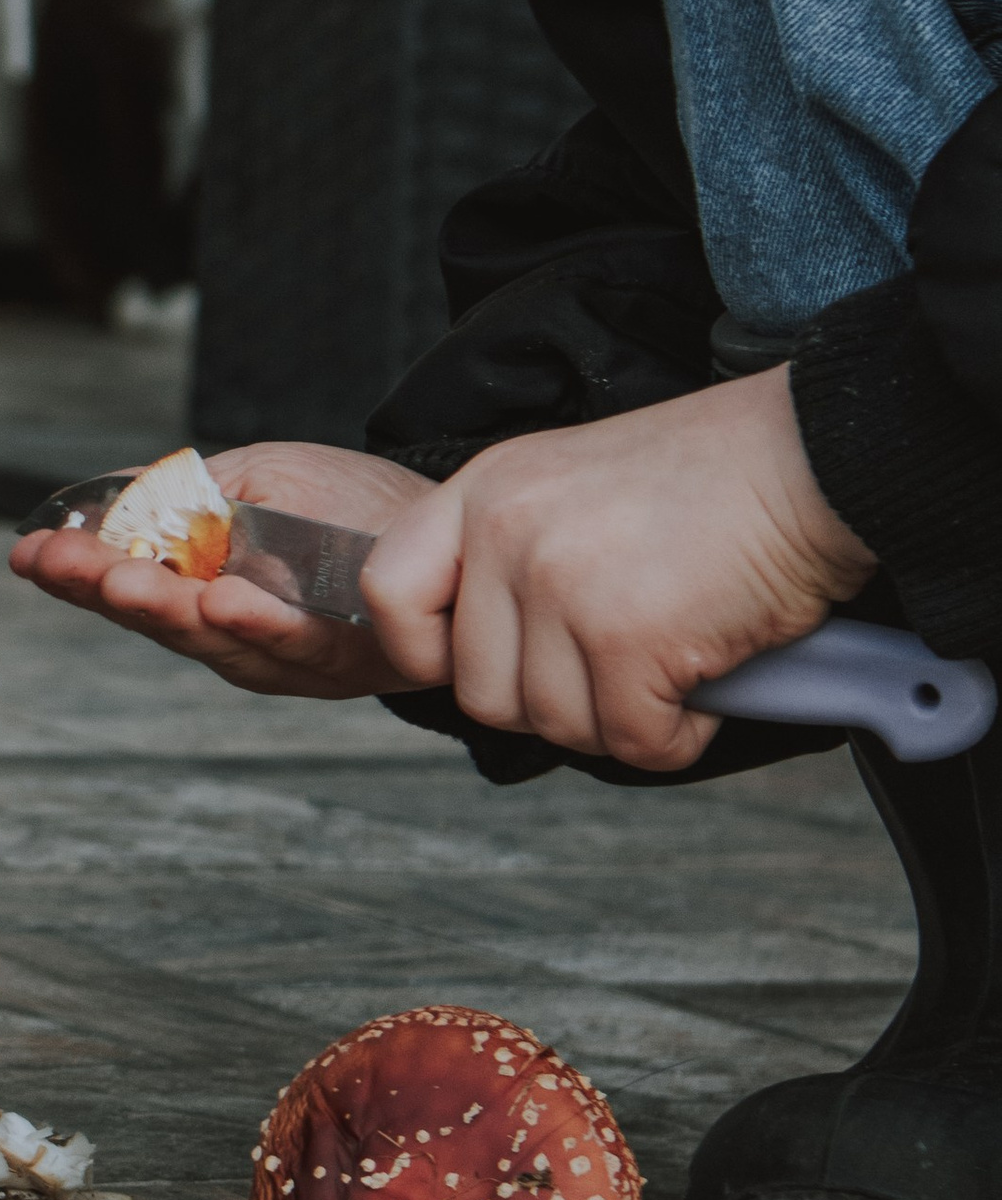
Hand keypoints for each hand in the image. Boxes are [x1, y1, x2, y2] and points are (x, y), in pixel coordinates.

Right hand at [10, 439, 434, 699]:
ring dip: (172, 612)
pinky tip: (225, 601)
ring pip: (217, 642)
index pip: (126, 584)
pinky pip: (299, 647)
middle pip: (160, 620)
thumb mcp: (258, 476)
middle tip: (65, 566)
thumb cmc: (351, 504)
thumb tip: (102, 497)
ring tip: (128, 584)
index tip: (27, 552)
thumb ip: (186, 492)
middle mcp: (237, 631)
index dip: (74, 572)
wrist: (455, 529)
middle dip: (109, 591)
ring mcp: (288, 653)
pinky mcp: (347, 660)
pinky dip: (261, 626)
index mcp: (204, 586)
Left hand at [364, 371, 875, 769]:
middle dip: (556, 700)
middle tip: (621, 667)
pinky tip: (706, 681)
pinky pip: (629, 740)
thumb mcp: (575, 486)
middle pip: (480, 689)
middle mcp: (505, 532)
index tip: (479, 665)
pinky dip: (677, 733)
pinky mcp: (624, 636)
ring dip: (622, 716)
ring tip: (672, 660)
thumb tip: (490, 654)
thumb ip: (516, 554)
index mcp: (484, 490)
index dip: (426, 651)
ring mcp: (560, 583)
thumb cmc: (716, 480)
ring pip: (554, 723)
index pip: (387, 591)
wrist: (813, 459)